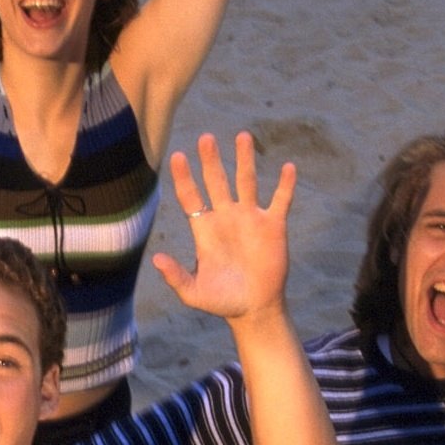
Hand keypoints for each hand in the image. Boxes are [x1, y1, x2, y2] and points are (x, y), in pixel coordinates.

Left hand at [151, 133, 295, 324]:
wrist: (254, 308)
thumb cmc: (222, 301)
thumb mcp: (194, 293)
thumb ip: (176, 276)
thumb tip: (156, 259)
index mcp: (205, 229)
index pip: (191, 196)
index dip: (184, 177)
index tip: (178, 156)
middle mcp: (226, 217)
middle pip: (217, 181)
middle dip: (211, 160)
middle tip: (206, 138)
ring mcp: (250, 219)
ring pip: (247, 182)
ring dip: (245, 159)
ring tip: (242, 136)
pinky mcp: (274, 226)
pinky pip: (280, 200)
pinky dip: (285, 185)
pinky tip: (288, 167)